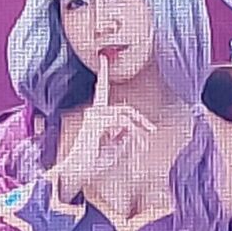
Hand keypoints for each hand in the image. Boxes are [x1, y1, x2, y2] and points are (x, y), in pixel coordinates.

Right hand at [55, 58, 155, 206]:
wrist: (79, 172)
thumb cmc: (94, 163)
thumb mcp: (115, 148)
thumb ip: (123, 136)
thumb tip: (131, 128)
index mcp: (96, 116)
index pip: (101, 91)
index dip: (103, 74)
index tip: (103, 58)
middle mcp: (93, 113)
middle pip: (123, 107)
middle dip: (140, 119)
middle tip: (151, 131)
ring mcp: (94, 117)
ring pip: (124, 115)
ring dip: (139, 129)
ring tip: (144, 145)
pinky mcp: (97, 124)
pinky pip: (122, 123)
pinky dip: (134, 133)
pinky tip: (138, 144)